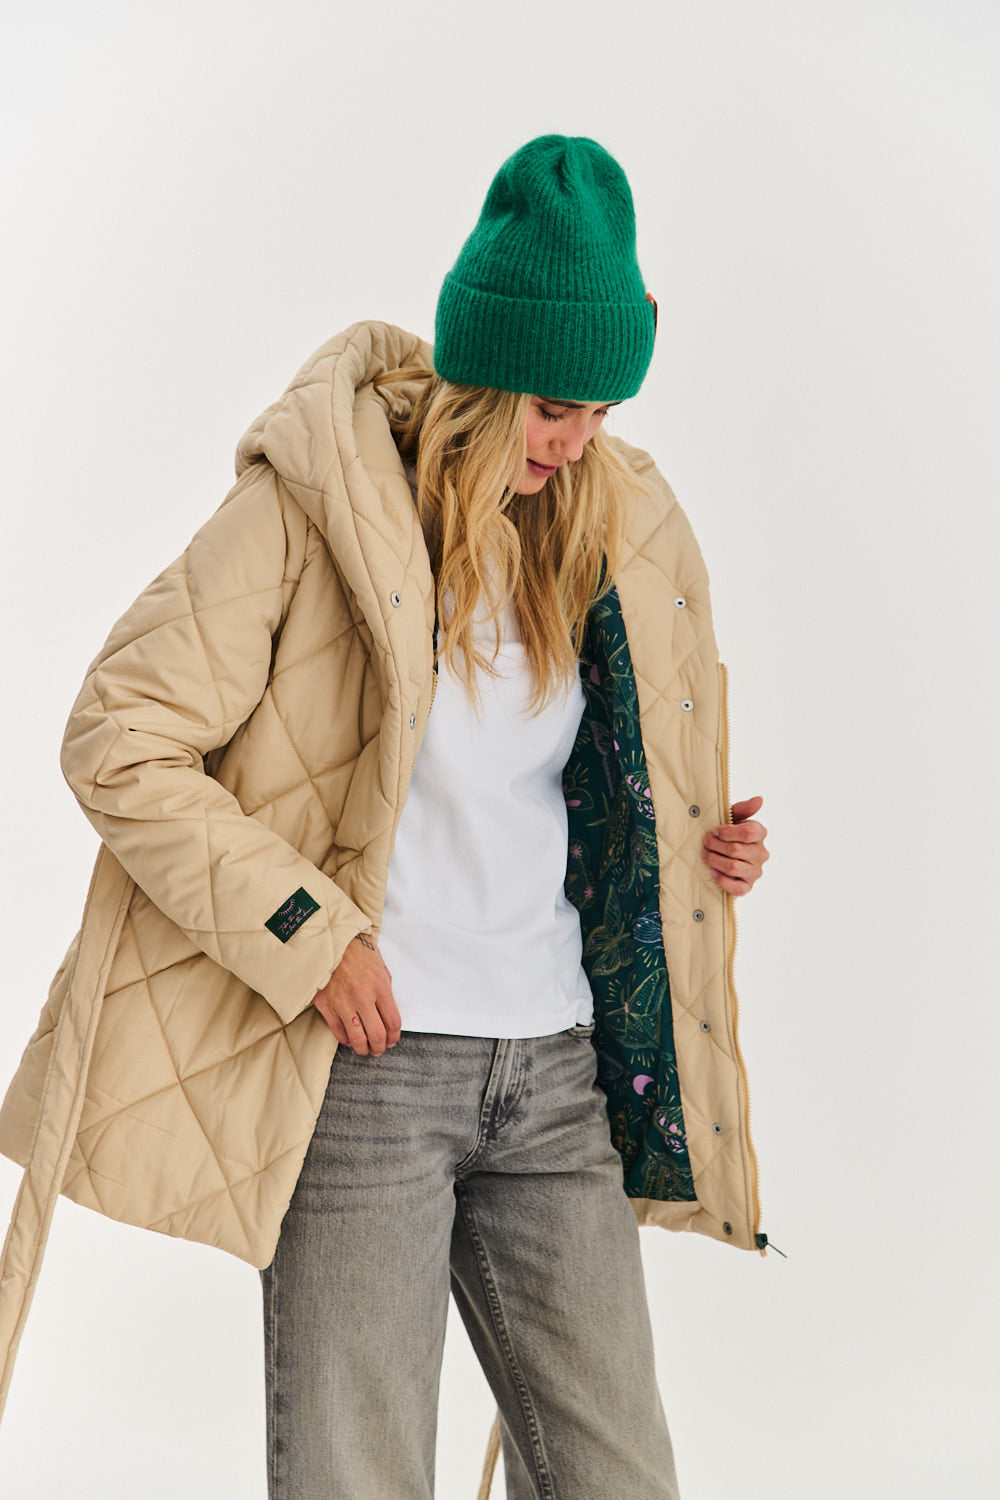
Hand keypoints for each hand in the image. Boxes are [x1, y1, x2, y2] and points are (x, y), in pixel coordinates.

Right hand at [312, 933, 400, 1054]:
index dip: (394, 1036)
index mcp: (380, 987)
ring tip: (365, 1049)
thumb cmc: (358, 953)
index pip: (393, 1022)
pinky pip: (338, 1032)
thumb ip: (385, 993)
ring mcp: (343, 1003)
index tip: (391, 1040)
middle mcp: (363, 997)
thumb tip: (387, 1017)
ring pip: (357, 1039)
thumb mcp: (381, 969)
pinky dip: (345, 1039)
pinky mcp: (326, 1005)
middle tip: (379, 1049)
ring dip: (363, 1049)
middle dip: (380, 1047)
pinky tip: (349, 1038)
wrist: (331, 942)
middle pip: (377, 1035)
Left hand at [701, 795, 768, 896]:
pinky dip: (722, 880)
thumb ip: (743, 809)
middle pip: (736, 849)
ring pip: (733, 867)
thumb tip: (759, 799)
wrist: (721, 856)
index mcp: (760, 834)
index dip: (728, 832)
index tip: (715, 830)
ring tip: (705, 855)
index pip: (748, 833)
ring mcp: (755, 872)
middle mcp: (761, 854)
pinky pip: (737, 888)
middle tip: (705, 842)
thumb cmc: (726, 835)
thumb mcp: (732, 819)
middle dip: (715, 845)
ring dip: (714, 860)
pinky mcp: (747, 887)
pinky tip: (713, 872)